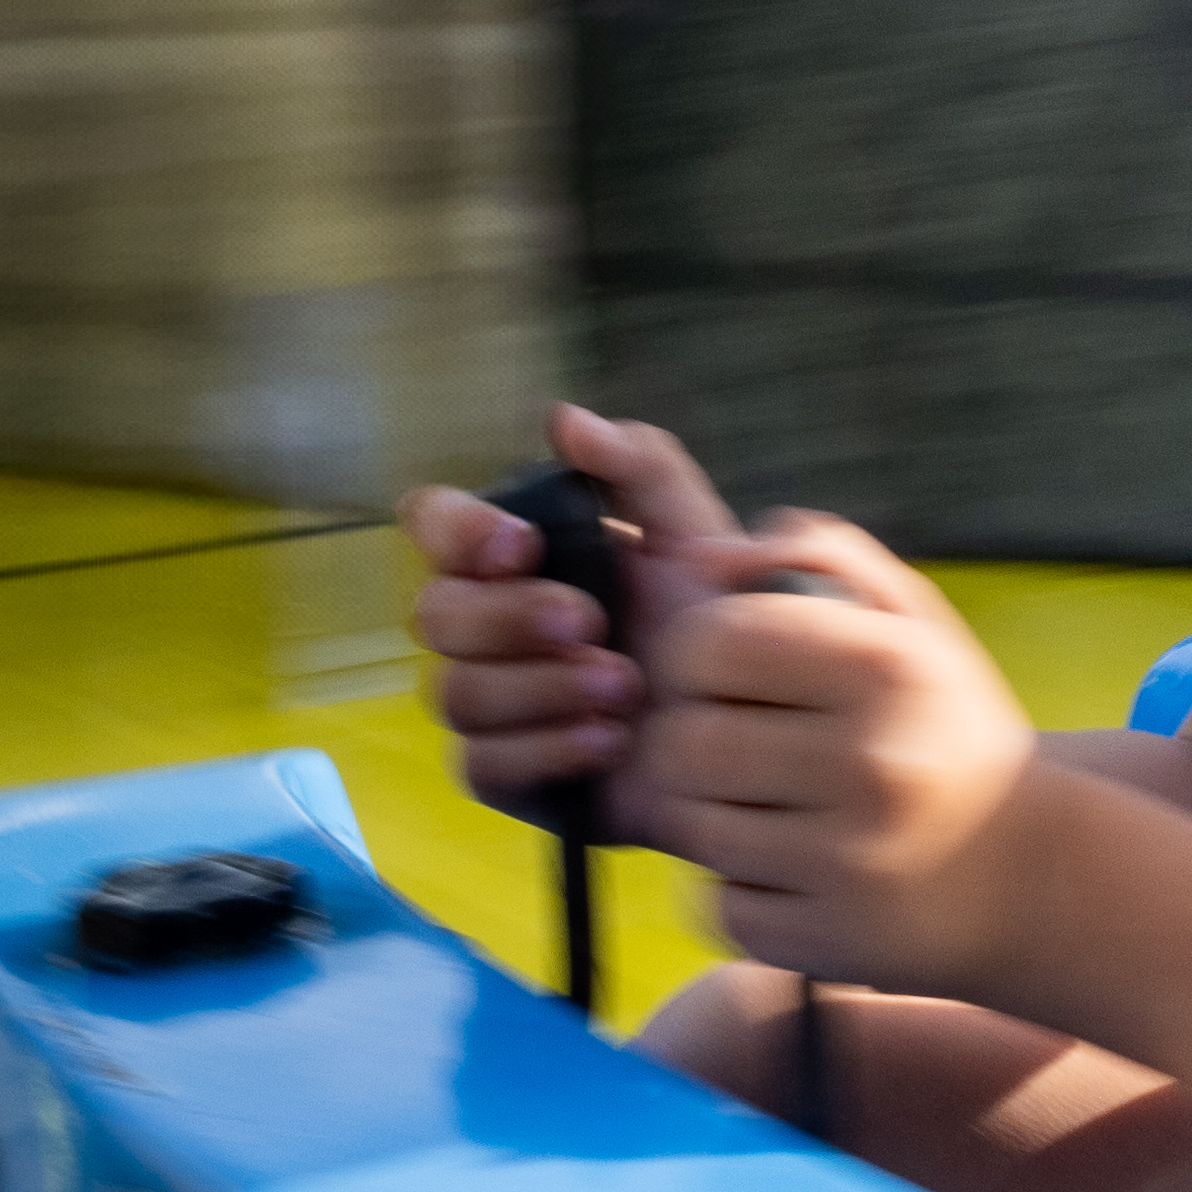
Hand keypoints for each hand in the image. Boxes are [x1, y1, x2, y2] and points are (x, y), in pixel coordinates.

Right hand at [401, 405, 739, 829]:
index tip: (521, 545)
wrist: (758, 722)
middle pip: (433, 614)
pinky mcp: (505, 771)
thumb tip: (563, 420)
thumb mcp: (695, 532)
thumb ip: (641, 465)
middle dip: (509, 617)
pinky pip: (483, 763)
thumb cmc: (716, 620)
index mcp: (516, 556)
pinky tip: (610, 738)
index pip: (433, 522)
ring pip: (455, 692)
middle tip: (591, 623)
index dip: (456, 530)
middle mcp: (487, 625)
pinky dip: (548, 747)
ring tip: (627, 689)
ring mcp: (490, 701)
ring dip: (542, 687)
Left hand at [639, 516, 1047, 995]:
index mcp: (889, 667)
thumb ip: (825, 557)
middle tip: (735, 749)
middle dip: (692, 742)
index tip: (727, 674)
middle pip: (679, 742)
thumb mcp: (917, 625)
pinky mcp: (824, 940)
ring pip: (688, 828)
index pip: (706, 641)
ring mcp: (848, 861)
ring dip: (709, 816)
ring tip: (763, 808)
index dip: (693, 655)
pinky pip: (716, 904)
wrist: (1037, 878)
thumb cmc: (949, 732)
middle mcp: (872, 761)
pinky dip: (739, 889)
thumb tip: (712, 553)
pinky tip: (792, 872)